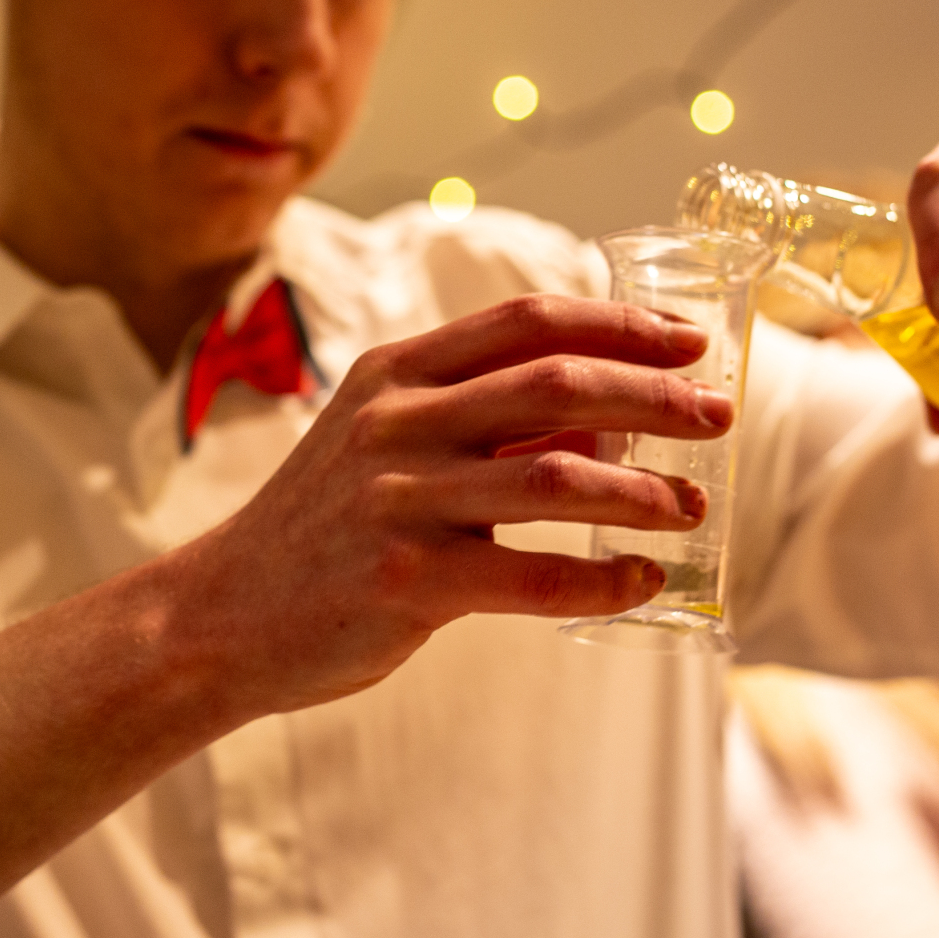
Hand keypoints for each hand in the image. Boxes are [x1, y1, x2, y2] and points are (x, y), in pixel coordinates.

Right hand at [174, 294, 727, 716]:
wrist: (220, 616)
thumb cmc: (323, 530)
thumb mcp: (384, 445)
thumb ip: (483, 424)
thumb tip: (608, 425)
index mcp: (395, 373)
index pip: (528, 320)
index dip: (621, 323)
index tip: (689, 339)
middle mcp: (396, 422)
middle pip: (557, 384)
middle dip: (656, 396)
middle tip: (718, 416)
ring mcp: (399, 501)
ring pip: (558, 478)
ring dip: (643, 493)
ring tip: (691, 508)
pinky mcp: (407, 583)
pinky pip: (535, 576)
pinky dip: (602, 578)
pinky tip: (640, 581)